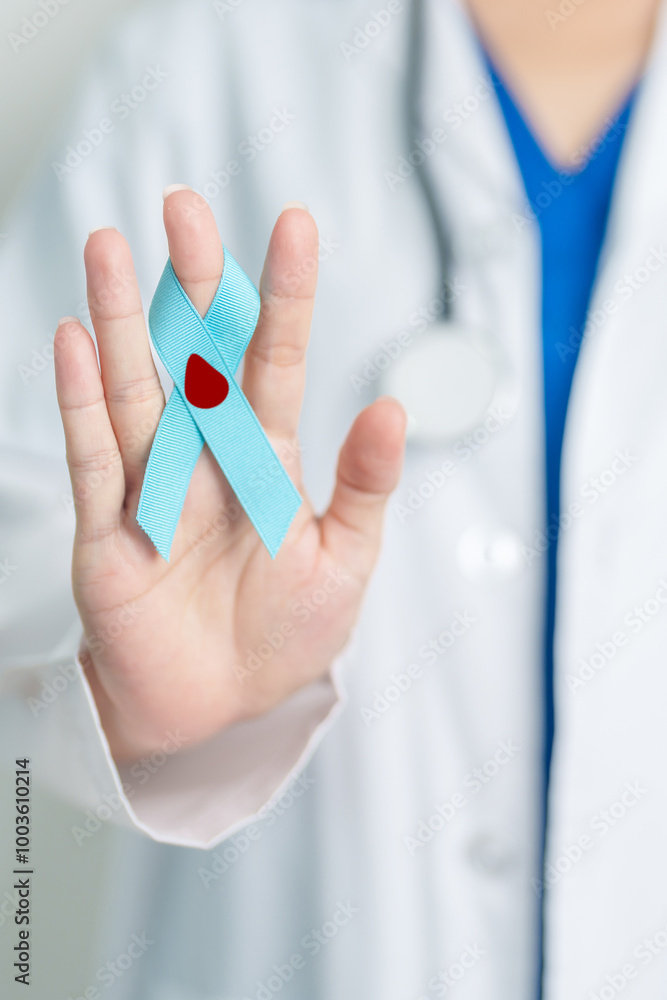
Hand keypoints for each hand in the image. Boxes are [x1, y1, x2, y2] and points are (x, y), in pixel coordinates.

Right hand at [54, 189, 405, 761]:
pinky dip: (82, 402)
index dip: (286, 296)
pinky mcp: (108, 527)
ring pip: (136, 389)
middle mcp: (208, 455)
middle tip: (185, 209)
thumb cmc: (287, 633)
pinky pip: (94, 457)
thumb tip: (394, 409)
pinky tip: (75, 339)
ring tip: (111, 248)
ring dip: (123, 321)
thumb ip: (365, 488)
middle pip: (198, 355)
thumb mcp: (345, 561)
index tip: (295, 226)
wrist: (221, 707)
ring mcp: (153, 485)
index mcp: (269, 458)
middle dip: (194, 284)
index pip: (278, 361)